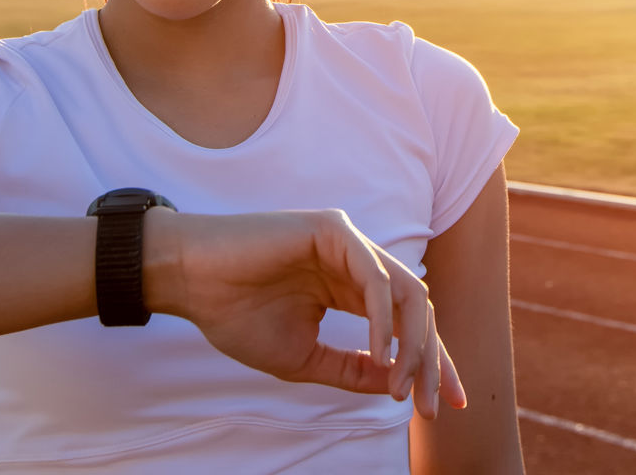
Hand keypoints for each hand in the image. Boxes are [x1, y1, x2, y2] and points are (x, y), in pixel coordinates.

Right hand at [144, 208, 467, 417]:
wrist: (191, 282)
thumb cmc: (237, 315)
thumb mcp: (304, 357)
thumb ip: (352, 370)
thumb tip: (397, 386)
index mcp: (352, 290)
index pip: (406, 326)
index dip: (430, 364)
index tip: (444, 407)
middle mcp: (358, 263)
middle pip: (417, 311)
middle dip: (430, 360)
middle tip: (428, 406)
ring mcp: (349, 243)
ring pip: (406, 293)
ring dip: (412, 344)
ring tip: (401, 385)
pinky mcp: (334, 229)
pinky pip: (375, 278)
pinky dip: (383, 318)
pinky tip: (380, 353)